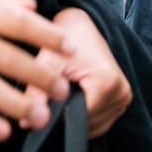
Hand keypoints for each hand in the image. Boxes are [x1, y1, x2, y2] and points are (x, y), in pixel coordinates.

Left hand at [24, 8, 131, 139]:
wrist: (81, 25)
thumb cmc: (65, 39)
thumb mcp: (48, 61)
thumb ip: (37, 92)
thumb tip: (27, 123)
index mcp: (107, 83)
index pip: (79, 119)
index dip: (58, 116)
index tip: (46, 103)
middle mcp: (122, 92)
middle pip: (87, 124)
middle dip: (67, 117)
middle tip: (55, 96)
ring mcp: (124, 97)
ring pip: (94, 126)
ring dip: (76, 118)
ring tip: (66, 94)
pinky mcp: (123, 99)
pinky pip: (101, 121)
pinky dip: (86, 116)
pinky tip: (76, 98)